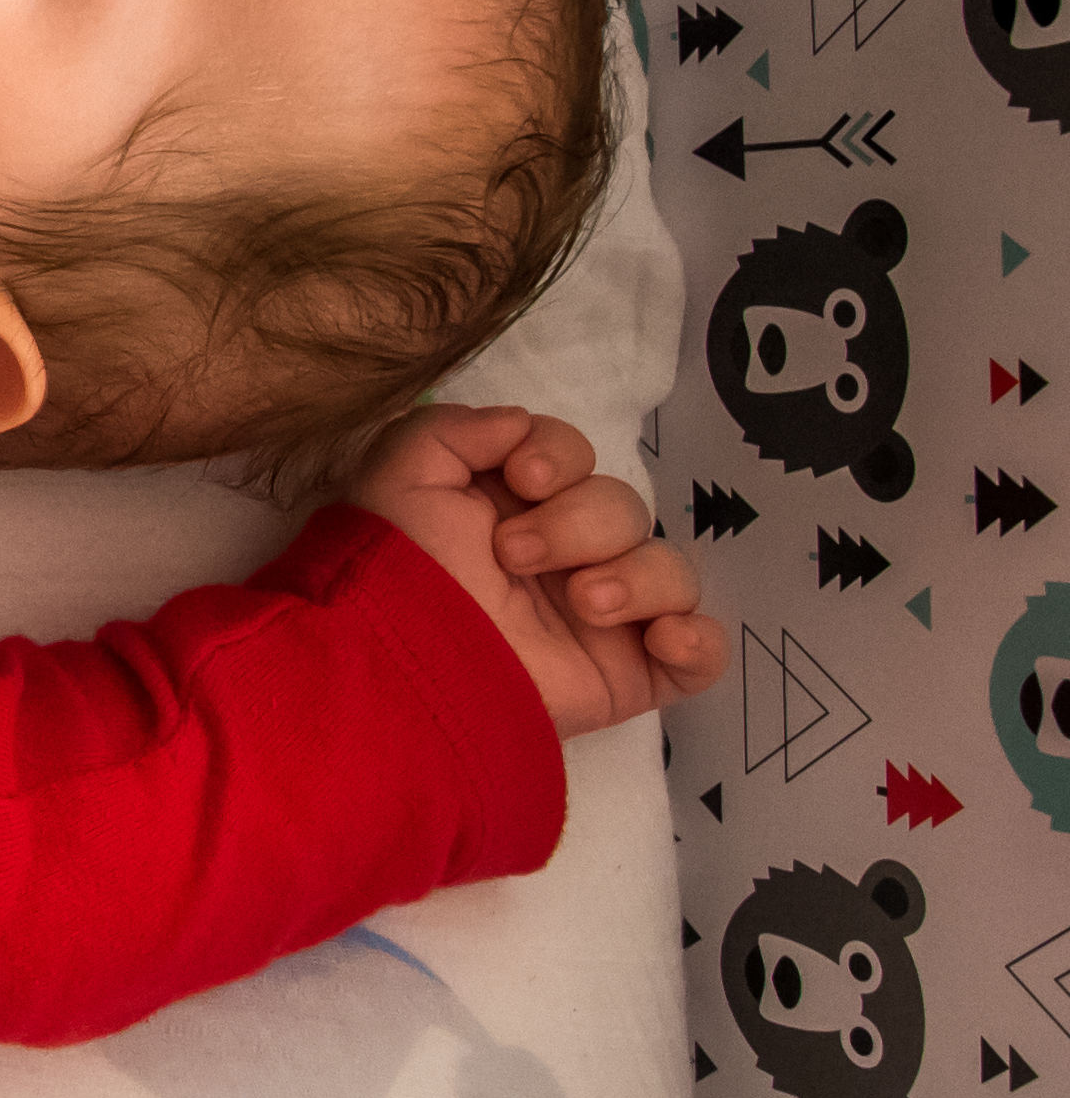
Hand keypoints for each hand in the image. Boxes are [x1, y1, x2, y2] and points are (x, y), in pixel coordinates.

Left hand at [346, 404, 722, 739]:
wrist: (406, 671)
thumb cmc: (396, 574)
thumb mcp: (396, 481)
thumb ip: (448, 429)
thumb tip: (519, 424)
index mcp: (513, 510)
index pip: (575, 457)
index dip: (560, 456)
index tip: (525, 479)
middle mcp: (564, 557)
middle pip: (624, 508)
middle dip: (578, 524)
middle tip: (516, 557)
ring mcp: (603, 617)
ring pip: (671, 570)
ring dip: (636, 578)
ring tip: (584, 604)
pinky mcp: (629, 673)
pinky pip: (701, 652)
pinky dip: (698, 640)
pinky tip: (660, 638)